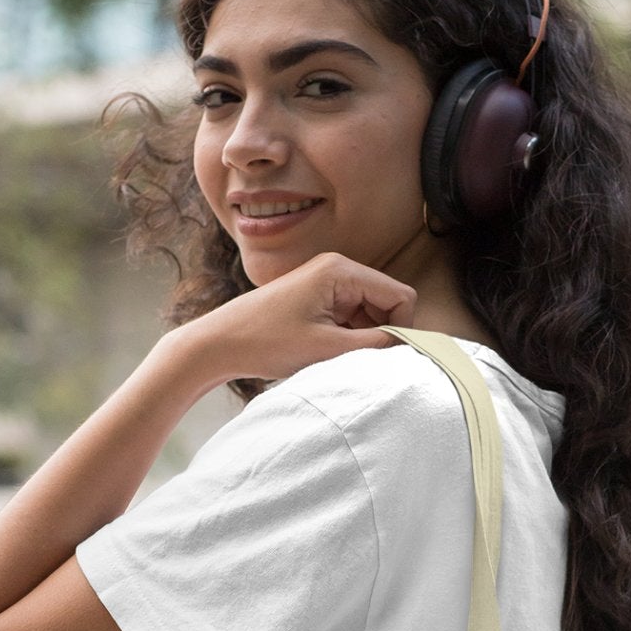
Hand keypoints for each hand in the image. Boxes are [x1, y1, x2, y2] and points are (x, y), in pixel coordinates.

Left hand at [179, 251, 418, 387]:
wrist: (219, 343)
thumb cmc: (266, 341)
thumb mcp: (327, 348)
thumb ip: (375, 345)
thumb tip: (411, 346)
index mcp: (341, 270)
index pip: (400, 297)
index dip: (402, 329)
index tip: (387, 358)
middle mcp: (337, 269)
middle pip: (386, 304)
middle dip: (381, 334)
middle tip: (358, 361)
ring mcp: (326, 284)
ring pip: (369, 314)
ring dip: (363, 340)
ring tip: (335, 357)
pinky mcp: (317, 299)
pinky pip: (350, 319)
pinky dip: (348, 339)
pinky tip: (326, 354)